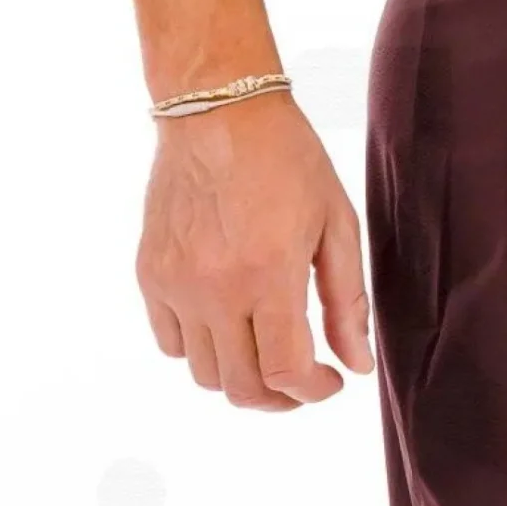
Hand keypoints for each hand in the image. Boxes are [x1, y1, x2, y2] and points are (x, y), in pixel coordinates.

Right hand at [137, 90, 373, 409]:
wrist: (217, 108)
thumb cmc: (286, 159)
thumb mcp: (337, 225)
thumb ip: (347, 303)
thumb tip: (356, 366)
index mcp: (268, 274)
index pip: (286, 373)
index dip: (315, 392)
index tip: (331, 381)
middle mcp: (215, 288)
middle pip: (243, 388)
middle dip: (280, 397)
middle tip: (300, 378)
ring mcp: (176, 284)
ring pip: (205, 375)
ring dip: (240, 376)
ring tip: (263, 350)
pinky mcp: (150, 273)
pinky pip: (170, 344)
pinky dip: (200, 350)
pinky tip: (226, 324)